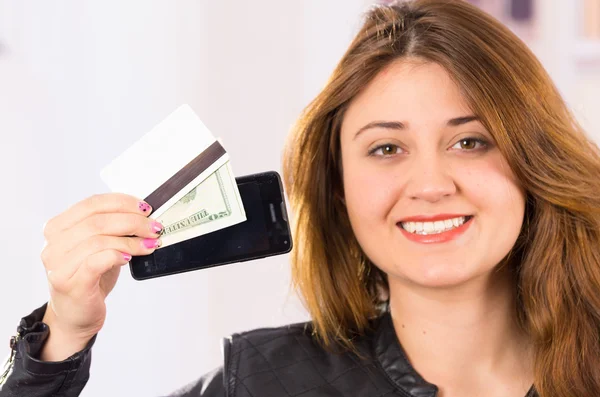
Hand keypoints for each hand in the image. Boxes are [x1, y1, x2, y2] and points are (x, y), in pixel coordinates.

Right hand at [40, 193, 162, 360]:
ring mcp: (58, 265)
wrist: (76, 314)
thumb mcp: (99, 246)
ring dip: (131, 241)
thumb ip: (112, 228)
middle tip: (154, 228)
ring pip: (99, 240)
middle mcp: (53, 244)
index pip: (92, 204)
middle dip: (133, 221)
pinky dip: (117, 255)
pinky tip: (129, 259)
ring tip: (150, 244)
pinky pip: (97, 261)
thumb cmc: (90, 277)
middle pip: (98, 221)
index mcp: (57, 227)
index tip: (145, 208)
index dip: (122, 202)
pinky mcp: (69, 283)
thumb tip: (144, 214)